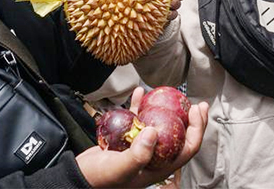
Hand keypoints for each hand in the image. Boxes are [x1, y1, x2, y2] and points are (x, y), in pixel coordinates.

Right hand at [76, 87, 208, 187]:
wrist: (76, 177)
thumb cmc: (98, 180)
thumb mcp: (119, 170)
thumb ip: (138, 155)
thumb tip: (155, 132)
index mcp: (158, 168)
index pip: (187, 148)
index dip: (197, 129)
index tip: (197, 110)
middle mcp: (153, 157)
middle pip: (178, 136)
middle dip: (189, 119)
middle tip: (194, 103)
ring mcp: (140, 148)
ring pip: (160, 126)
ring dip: (165, 110)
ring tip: (170, 96)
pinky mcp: (126, 140)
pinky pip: (137, 120)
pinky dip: (139, 106)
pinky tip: (139, 93)